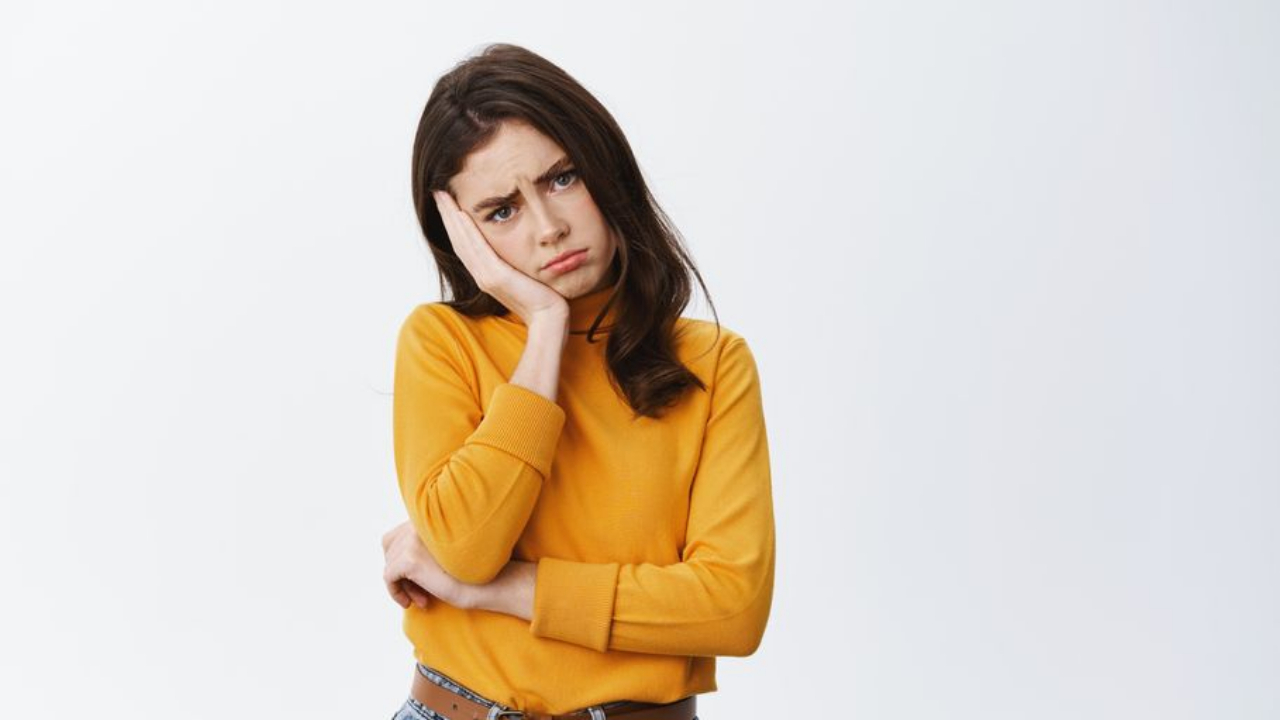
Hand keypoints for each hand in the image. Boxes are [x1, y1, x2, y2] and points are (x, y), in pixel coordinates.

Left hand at [381, 520, 471, 609]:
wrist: (485, 585)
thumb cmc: (469, 573)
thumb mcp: (441, 554)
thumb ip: (422, 546)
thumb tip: (391, 560)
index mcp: (428, 518)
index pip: (397, 536)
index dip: (402, 559)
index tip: (419, 579)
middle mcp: (419, 523)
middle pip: (390, 548)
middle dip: (401, 572)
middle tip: (419, 592)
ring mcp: (413, 539)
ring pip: (389, 564)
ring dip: (402, 585)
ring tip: (421, 599)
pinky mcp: (410, 559)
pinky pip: (388, 577)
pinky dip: (394, 592)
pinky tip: (410, 603)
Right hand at [433, 190, 568, 325]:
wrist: (548, 318)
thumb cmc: (542, 298)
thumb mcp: (523, 276)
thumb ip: (514, 264)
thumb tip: (516, 249)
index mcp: (486, 275)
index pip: (464, 244)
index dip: (453, 223)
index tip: (447, 202)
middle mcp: (482, 275)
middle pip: (457, 240)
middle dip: (446, 215)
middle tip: (437, 193)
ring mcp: (487, 276)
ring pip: (463, 242)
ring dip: (451, 218)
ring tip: (443, 197)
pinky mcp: (497, 276)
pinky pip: (478, 249)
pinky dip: (468, 231)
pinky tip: (462, 215)